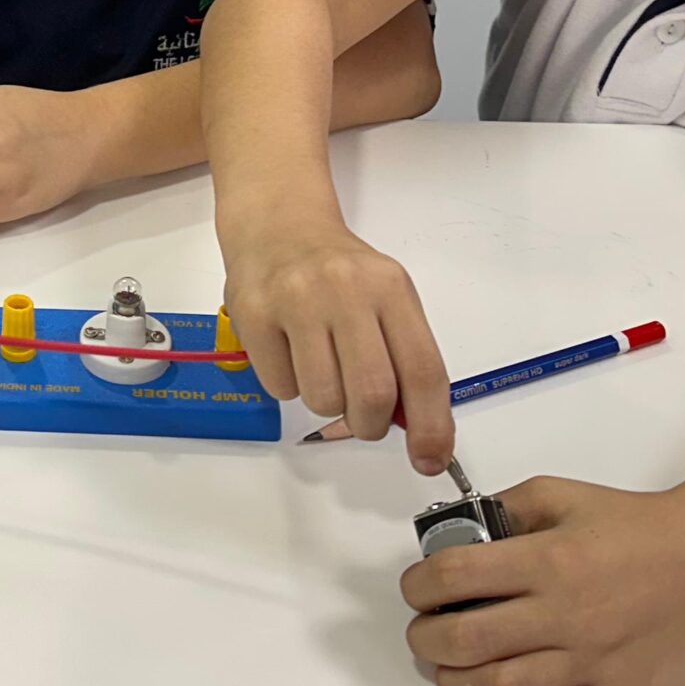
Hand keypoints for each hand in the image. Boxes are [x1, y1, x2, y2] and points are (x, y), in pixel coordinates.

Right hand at [222, 211, 452, 472]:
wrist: (278, 225)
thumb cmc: (340, 273)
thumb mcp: (386, 299)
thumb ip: (405, 359)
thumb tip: (423, 434)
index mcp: (390, 287)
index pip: (422, 369)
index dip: (431, 425)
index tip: (430, 460)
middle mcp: (345, 289)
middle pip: (372, 394)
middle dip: (371, 424)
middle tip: (364, 418)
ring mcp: (295, 300)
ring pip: (323, 399)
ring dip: (327, 404)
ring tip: (322, 368)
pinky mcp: (254, 314)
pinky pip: (280, 388)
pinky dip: (289, 386)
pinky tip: (290, 350)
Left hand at [401, 474, 684, 685]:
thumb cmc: (637, 527)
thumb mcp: (564, 495)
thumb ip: (507, 509)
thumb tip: (456, 532)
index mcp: (547, 560)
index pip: (454, 576)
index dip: (420, 586)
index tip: (418, 591)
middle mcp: (564, 616)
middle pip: (466, 641)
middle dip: (426, 640)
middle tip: (425, 635)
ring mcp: (593, 664)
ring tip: (453, 674)